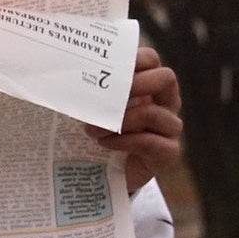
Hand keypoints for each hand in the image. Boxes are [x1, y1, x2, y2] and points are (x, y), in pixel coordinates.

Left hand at [85, 47, 181, 193]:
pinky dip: (124, 142)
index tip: (108, 68)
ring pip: (153, 114)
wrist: (108, 177)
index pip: (152, 61)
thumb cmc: (102, 139)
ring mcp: (170, 128)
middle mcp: (167, 103)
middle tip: (108, 95)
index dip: (135, 60)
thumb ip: (93, 96)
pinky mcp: (169, 153)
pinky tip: (104, 144)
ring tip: (92, 129)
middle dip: (136, 84)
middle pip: (166, 79)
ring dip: (120, 121)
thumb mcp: (97, 113)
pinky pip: (150, 142)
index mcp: (151, 87)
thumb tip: (68, 79)